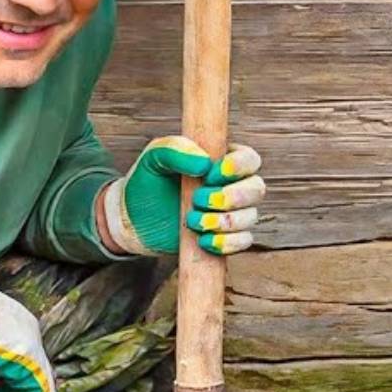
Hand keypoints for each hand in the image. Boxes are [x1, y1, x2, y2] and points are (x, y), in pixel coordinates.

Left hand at [99, 135, 263, 255]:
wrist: (134, 218)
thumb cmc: (147, 181)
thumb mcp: (154, 157)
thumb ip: (175, 149)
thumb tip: (204, 162)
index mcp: (223, 160)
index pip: (249, 160)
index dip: (237, 168)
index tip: (210, 175)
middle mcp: (233, 186)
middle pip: (257, 190)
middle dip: (230, 198)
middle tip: (198, 200)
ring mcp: (232, 213)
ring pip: (250, 217)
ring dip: (223, 222)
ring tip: (192, 221)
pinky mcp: (226, 237)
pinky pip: (243, 241)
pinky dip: (226, 243)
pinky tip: (203, 241)